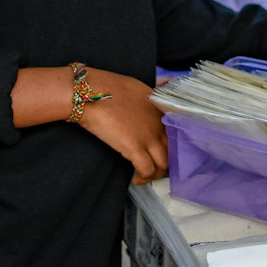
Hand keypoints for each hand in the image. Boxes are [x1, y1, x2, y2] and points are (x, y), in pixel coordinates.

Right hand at [77, 69, 168, 184]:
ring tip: (146, 175)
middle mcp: (158, 123)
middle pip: (173, 150)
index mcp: (159, 108)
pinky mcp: (135, 148)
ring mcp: (148, 136)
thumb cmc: (107, 87)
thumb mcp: (137, 88)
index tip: (162, 150)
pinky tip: (136, 179)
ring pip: (164, 164)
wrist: (89, 93)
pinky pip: (147, 170)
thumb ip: (149, 99)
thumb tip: (150, 103)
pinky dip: (144, 178)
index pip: (176, 132)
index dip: (171, 145)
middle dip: (167, 162)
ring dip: (156, 173)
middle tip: (155, 166)